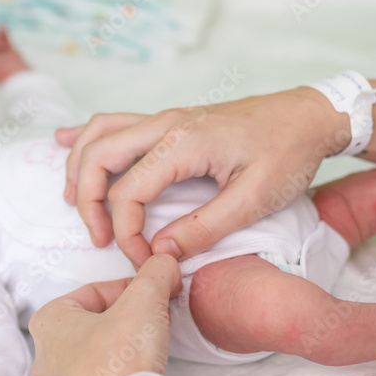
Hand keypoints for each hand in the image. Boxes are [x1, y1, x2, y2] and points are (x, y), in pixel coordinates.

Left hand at [29, 254, 180, 375]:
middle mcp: (43, 361)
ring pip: (92, 362)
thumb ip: (155, 272)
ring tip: (147, 356)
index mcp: (49, 324)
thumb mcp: (144, 300)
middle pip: (91, 326)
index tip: (152, 297)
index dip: (129, 290)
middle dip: (123, 322)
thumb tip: (164, 262)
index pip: (93, 293)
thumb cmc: (124, 363)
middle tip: (152, 324)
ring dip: (118, 354)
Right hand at [56, 87, 348, 266]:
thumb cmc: (288, 153)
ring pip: (99, 133)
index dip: (127, 232)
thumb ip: (205, 228)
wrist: (310, 115)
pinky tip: (65, 142)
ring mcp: (165, 118)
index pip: (129, 192)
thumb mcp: (254, 199)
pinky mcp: (170, 121)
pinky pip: (115, 122)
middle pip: (98, 156)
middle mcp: (165, 123)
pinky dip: (87, 136)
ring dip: (80, 167)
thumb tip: (161, 252)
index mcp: (183, 143)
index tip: (145, 260)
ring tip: (75, 203)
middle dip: (88, 200)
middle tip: (100, 238)